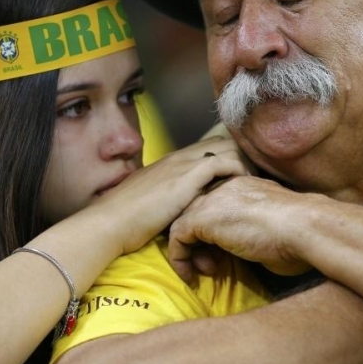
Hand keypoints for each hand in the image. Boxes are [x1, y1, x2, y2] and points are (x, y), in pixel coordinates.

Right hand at [74, 137, 251, 253]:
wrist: (109, 223)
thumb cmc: (126, 220)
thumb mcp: (153, 204)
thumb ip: (170, 201)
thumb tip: (183, 212)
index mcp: (171, 162)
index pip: (210, 146)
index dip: (229, 157)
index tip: (242, 176)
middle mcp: (179, 157)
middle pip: (224, 141)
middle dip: (242, 157)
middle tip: (253, 180)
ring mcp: (183, 164)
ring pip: (228, 147)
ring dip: (244, 164)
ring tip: (252, 184)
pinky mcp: (187, 176)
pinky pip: (224, 162)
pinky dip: (238, 171)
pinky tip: (244, 187)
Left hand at [168, 176, 312, 281]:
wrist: (303, 227)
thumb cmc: (299, 233)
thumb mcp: (271, 225)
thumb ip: (254, 226)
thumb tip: (249, 244)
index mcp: (242, 185)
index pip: (213, 204)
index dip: (211, 232)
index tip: (220, 255)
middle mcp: (224, 187)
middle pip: (193, 211)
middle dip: (197, 242)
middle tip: (210, 266)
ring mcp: (212, 199)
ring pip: (181, 223)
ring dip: (187, 252)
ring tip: (204, 271)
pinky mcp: (202, 217)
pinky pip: (177, 237)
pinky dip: (179, 259)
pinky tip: (191, 276)